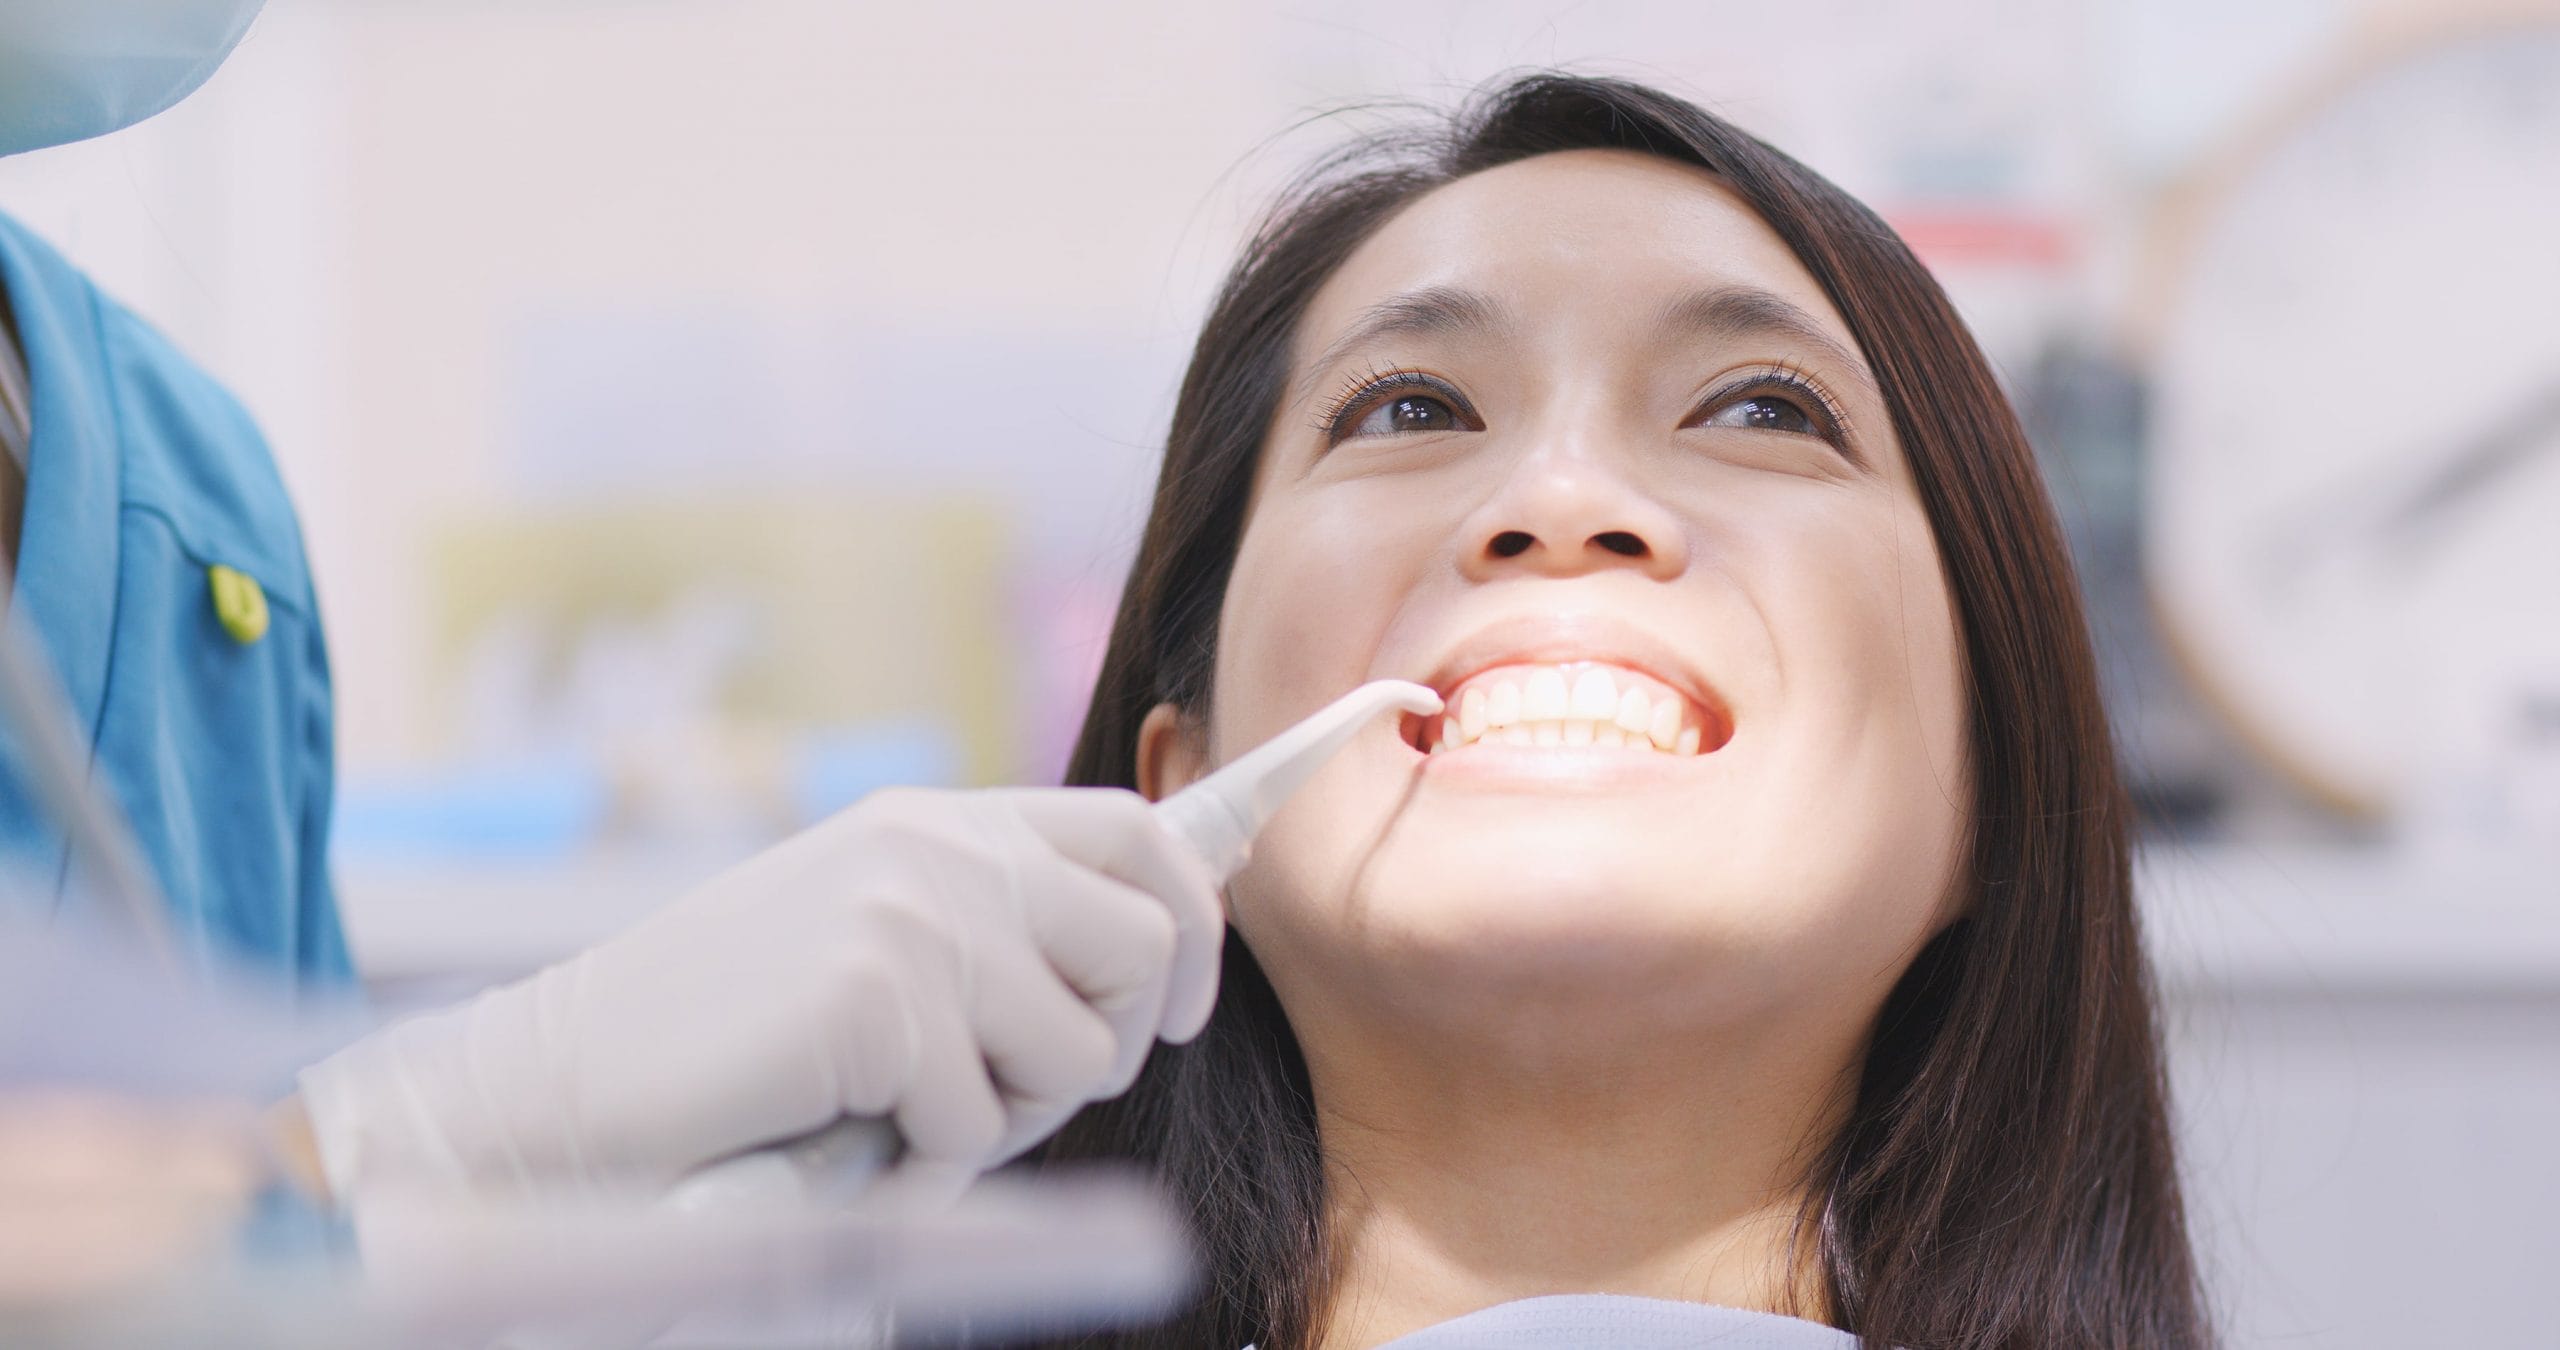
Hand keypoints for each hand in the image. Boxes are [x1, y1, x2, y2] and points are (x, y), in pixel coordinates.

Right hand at [295, 786, 1223, 1206]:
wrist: (565, 1088)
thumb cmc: (731, 1047)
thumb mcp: (879, 943)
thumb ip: (993, 932)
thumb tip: (1157, 967)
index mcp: (943, 823)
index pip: (1138, 829)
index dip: (1193, 918)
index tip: (1182, 1005)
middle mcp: (941, 847)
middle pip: (1145, 943)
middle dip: (1110, 1041)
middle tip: (1010, 1093)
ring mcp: (913, 915)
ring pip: (1082, 1050)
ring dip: (1009, 1114)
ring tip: (899, 1109)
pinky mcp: (880, 996)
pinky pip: (984, 1123)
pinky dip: (925, 1162)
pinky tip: (840, 1132)